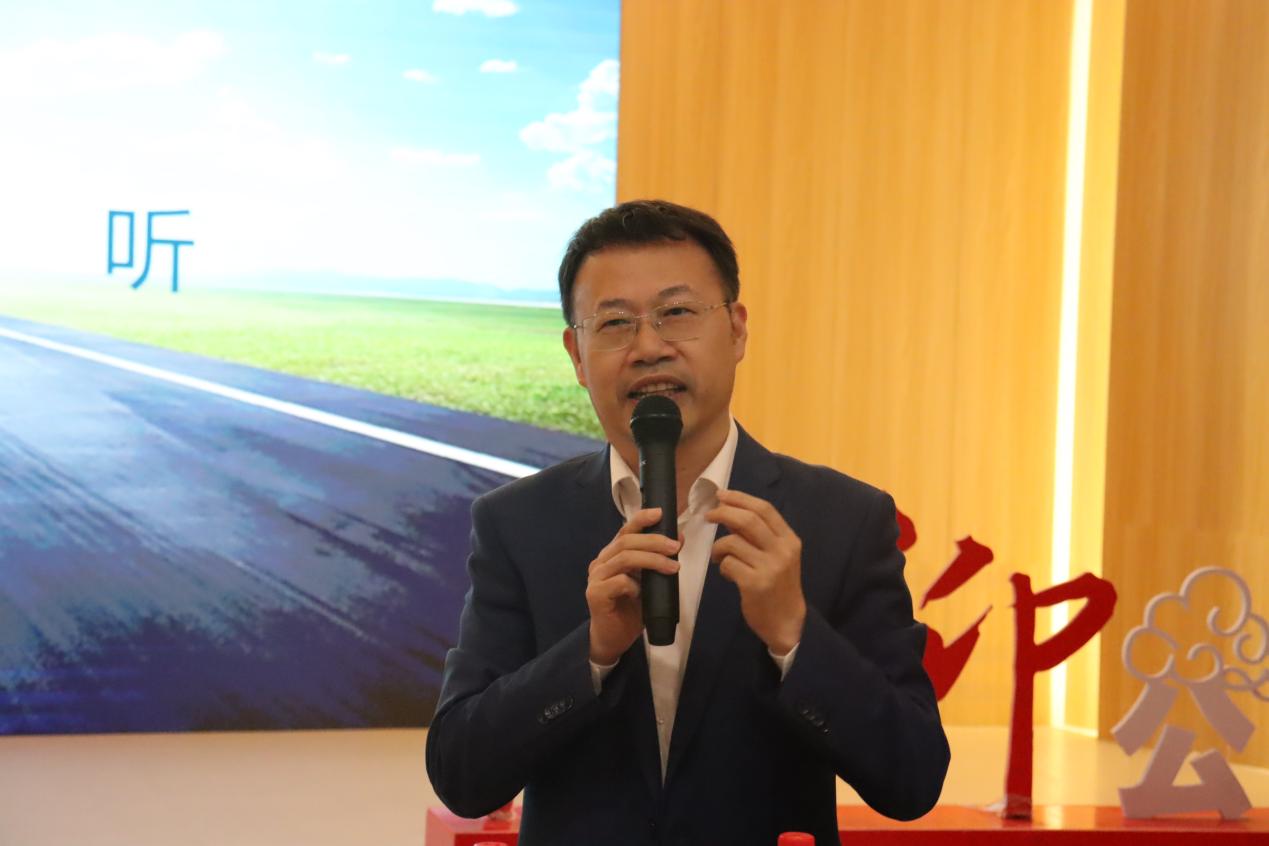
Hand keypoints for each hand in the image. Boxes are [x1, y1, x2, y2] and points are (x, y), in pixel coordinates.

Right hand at [586, 508, 680, 665]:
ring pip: (624, 558)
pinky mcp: (595, 594)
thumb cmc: (631, 609)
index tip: (660, 512)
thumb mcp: (650, 582)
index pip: (625, 531)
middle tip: (675, 547)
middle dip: (654, 541)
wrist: (613, 639)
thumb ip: (658, 561)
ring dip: (652, 560)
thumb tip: (679, 539)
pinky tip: (642, 594)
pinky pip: (619, 582)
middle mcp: (601, 562)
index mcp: (612, 555)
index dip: (641, 519)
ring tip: (672, 567)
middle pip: (626, 541)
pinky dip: (635, 585)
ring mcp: (596, 577)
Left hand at [707, 489, 805, 654]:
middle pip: (748, 520)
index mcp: (789, 540)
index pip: (765, 509)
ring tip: (718, 556)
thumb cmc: (779, 586)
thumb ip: (757, 535)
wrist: (787, 622)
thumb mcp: (776, 556)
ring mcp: (770, 568)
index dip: (741, 498)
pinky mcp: (755, 584)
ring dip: (718, 547)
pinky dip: (722, 565)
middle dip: (724, 513)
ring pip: (733, 542)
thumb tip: (729, 511)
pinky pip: (728, 564)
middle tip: (709, 516)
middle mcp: (782, 551)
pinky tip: (727, 573)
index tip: (721, 495)